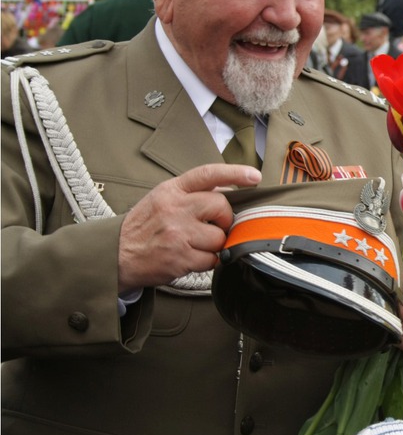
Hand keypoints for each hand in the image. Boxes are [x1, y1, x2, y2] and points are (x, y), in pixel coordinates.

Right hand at [117, 164, 260, 291]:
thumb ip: (191, 193)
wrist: (115, 255)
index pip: (207, 174)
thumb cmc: (143, 227)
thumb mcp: (161, 199)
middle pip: (221, 206)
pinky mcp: (180, 258)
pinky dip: (207, 262)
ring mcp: (178, 234)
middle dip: (224, 219)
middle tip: (211, 226)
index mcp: (171, 191)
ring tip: (195, 245)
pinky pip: (212, 260)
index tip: (254, 176)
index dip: (234, 173)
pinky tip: (190, 258)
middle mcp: (175, 208)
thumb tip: (227, 190)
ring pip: (220, 237)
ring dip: (214, 244)